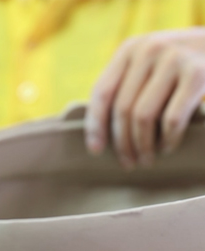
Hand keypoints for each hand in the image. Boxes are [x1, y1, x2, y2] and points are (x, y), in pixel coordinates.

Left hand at [85, 28, 204, 168]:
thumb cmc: (185, 64)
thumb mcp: (152, 63)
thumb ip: (128, 83)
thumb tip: (98, 132)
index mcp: (130, 48)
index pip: (102, 92)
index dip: (95, 124)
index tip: (95, 150)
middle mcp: (148, 49)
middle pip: (122, 108)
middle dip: (122, 142)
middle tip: (128, 163)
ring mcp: (174, 58)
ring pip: (143, 116)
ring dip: (143, 145)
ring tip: (146, 160)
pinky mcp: (198, 73)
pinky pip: (171, 119)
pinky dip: (167, 140)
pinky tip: (167, 149)